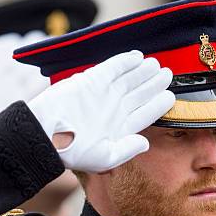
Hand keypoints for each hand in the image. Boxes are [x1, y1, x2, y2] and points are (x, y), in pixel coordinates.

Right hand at [27, 50, 174, 171]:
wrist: (45, 134)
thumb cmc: (72, 151)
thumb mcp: (104, 158)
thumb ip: (127, 150)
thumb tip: (145, 143)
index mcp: (119, 128)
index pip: (145, 113)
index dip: (158, 104)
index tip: (170, 96)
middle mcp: (114, 109)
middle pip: (140, 93)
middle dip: (154, 83)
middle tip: (168, 74)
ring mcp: (103, 94)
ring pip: (129, 79)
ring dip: (143, 71)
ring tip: (157, 65)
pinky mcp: (91, 81)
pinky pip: (112, 68)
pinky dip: (125, 61)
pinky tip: (137, 57)